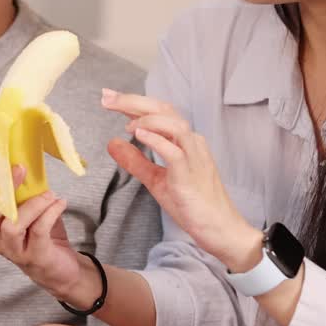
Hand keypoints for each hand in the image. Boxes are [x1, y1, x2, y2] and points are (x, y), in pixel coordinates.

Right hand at [0, 163, 83, 298]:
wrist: (63, 271)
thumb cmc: (44, 238)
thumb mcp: (31, 214)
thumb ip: (24, 196)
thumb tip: (25, 164)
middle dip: (4, 188)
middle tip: (21, 169)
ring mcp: (15, 251)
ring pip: (12, 225)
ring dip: (32, 205)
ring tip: (50, 194)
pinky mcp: (35, 257)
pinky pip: (38, 231)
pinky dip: (49, 213)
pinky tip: (60, 203)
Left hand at [100, 89, 260, 270]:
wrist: (219, 229)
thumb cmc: (192, 203)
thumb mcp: (155, 179)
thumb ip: (135, 161)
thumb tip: (112, 143)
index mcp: (183, 141)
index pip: (158, 112)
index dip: (132, 102)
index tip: (107, 96)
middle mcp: (190, 143)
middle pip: (164, 109)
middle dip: (133, 101)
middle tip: (106, 98)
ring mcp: (193, 157)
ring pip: (173, 124)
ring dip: (146, 118)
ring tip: (124, 122)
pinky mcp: (190, 175)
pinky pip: (175, 152)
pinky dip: (157, 139)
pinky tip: (138, 134)